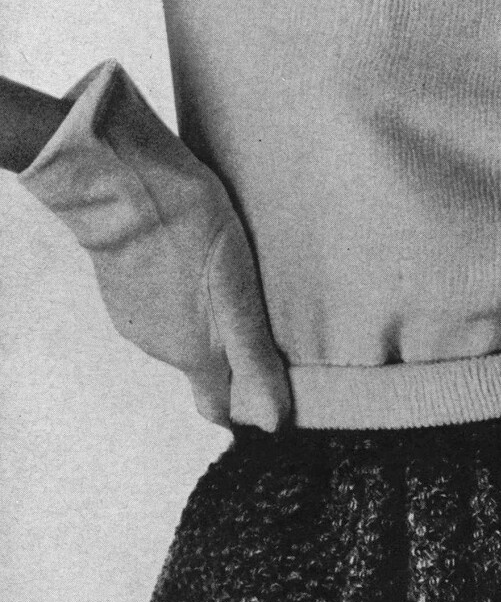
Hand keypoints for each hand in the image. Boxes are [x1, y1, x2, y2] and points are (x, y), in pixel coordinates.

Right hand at [18, 61, 290, 431]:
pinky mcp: (124, 284)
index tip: (278, 391)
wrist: (122, 179)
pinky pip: (163, 302)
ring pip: (184, 331)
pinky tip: (201, 256)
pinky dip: (185, 290)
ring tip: (240, 278)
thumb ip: (252, 355)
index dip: (250, 405)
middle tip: (274, 317)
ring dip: (210, 315)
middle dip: (237, 353)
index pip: (220, 406)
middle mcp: (159, 345)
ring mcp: (136, 314)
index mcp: (193, 352)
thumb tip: (272, 422)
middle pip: (206, 367)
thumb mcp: (236, 290)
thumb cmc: (188, 228)